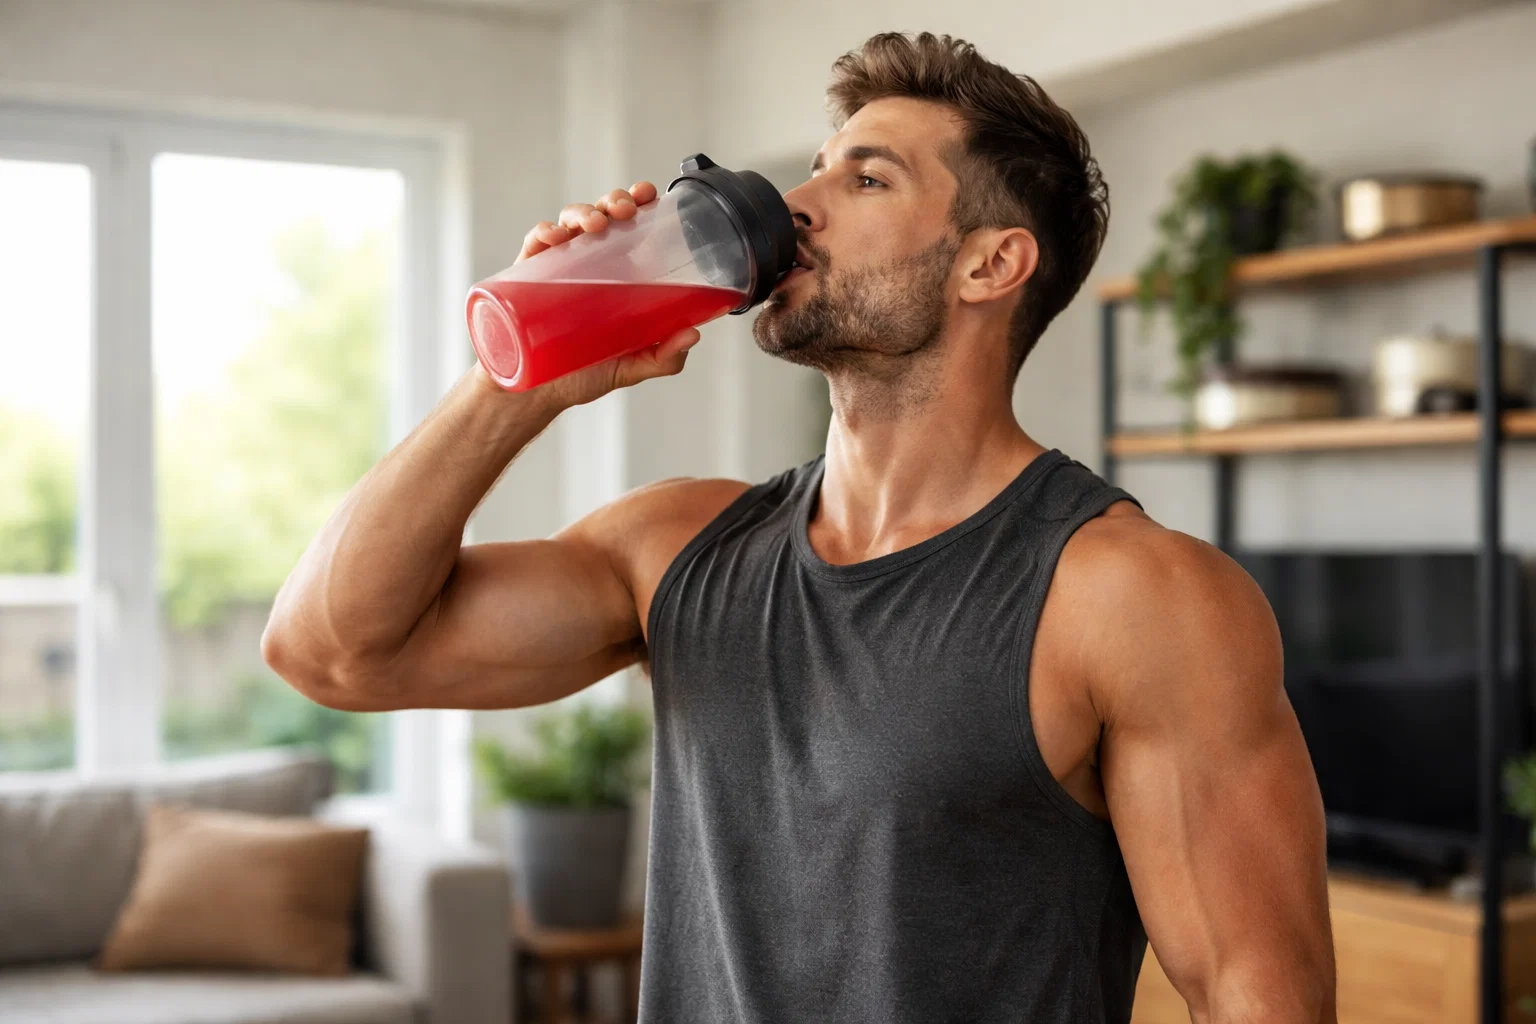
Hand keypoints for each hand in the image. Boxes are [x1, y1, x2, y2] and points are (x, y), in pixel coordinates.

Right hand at [515, 181, 701, 408]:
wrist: (538, 393)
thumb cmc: (584, 374)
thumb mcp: (631, 367)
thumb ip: (664, 357)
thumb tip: (692, 334)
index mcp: (617, 274)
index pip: (631, 226)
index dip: (640, 202)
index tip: (650, 194)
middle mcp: (589, 263)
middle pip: (603, 214)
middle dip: (614, 201)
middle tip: (626, 211)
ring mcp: (558, 266)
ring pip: (570, 221)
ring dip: (583, 212)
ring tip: (596, 224)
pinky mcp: (527, 276)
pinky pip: (534, 243)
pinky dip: (543, 232)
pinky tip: (554, 237)